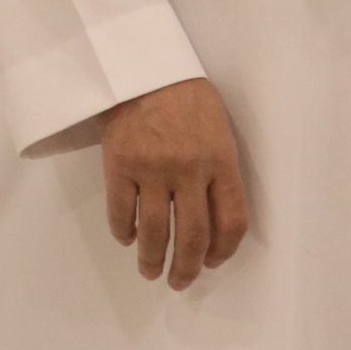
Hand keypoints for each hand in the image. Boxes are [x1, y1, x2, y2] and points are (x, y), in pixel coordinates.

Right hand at [101, 78, 250, 290]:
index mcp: (221, 160)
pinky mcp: (119, 164)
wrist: (142, 66)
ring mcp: (152, 168)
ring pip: (154, 231)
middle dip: (186, 268)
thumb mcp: (219, 130)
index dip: (223, 251)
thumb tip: (213, 220)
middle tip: (180, 283)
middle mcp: (189, 169)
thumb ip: (220, 170)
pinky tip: (126, 238)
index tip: (212, 262)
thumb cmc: (187, 97)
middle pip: (192, 236)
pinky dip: (123, 232)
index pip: (231, 222)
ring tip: (150, 271)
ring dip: (152, 259)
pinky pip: (121, 211)